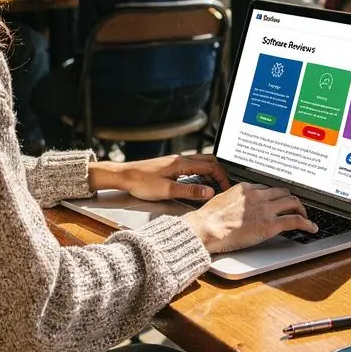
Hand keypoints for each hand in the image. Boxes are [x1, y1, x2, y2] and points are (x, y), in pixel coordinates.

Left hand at [87, 153, 229, 203]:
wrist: (124, 176)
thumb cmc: (142, 183)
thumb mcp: (168, 191)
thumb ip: (190, 192)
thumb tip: (209, 192)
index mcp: (182, 164)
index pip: (210, 167)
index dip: (221, 177)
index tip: (226, 188)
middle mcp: (181, 159)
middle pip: (208, 161)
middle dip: (219, 173)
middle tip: (224, 187)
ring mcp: (176, 161)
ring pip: (200, 162)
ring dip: (210, 172)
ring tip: (214, 186)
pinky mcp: (171, 165)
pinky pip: (192, 165)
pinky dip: (201, 173)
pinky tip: (199, 182)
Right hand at [182, 182, 316, 254]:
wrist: (206, 228)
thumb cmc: (209, 218)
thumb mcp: (223, 199)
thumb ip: (236, 200)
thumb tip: (239, 206)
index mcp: (246, 188)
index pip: (268, 188)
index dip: (277, 195)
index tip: (280, 200)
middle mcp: (258, 195)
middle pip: (284, 192)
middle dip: (292, 199)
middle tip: (296, 207)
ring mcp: (265, 209)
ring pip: (293, 203)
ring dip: (302, 209)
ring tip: (305, 216)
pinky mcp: (270, 224)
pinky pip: (295, 220)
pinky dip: (306, 223)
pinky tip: (311, 227)